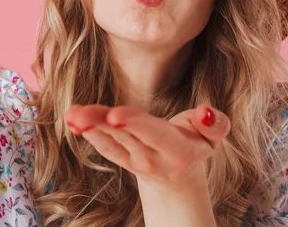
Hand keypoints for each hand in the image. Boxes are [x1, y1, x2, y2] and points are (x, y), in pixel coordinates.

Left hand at [63, 104, 230, 188]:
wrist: (177, 177)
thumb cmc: (194, 144)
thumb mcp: (214, 137)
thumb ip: (216, 124)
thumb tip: (205, 112)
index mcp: (177, 150)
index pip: (154, 133)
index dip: (134, 123)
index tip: (114, 114)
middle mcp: (151, 157)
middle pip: (124, 135)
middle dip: (101, 123)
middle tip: (79, 114)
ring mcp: (132, 160)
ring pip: (109, 141)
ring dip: (89, 127)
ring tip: (72, 114)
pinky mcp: (119, 158)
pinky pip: (103, 146)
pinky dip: (88, 133)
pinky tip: (72, 119)